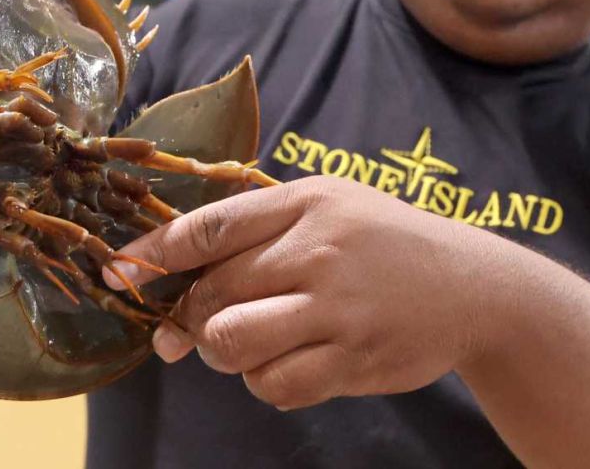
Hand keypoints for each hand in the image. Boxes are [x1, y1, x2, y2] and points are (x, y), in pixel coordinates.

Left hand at [103, 176, 498, 410]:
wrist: (472, 286)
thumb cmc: (385, 242)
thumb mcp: (331, 204)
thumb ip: (260, 226)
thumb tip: (178, 271)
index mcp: (306, 203)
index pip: (208, 227)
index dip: (152, 252)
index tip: (117, 272)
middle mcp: (318, 251)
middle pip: (210, 292)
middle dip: (185, 317)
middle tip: (186, 327)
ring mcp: (337, 308)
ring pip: (232, 342)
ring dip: (222, 350)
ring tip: (243, 340)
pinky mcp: (353, 358)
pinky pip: (273, 385)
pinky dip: (264, 381)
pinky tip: (286, 361)